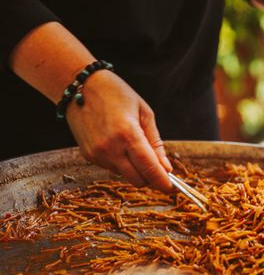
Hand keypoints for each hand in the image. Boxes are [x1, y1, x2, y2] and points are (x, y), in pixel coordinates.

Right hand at [66, 70, 172, 191]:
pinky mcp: (88, 156)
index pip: (150, 169)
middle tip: (157, 167)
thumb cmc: (116, 94)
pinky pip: (112, 168)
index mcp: (128, 134)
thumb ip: (156, 144)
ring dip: (135, 169)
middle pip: (138, 180)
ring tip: (133, 146)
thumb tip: (166, 168)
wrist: (79, 85)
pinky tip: (118, 144)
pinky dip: (120, 163)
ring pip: (125, 176)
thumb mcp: (144, 113)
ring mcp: (97, 154)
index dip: (163, 182)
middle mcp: (110, 148)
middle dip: (150, 177)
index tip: (173, 188)